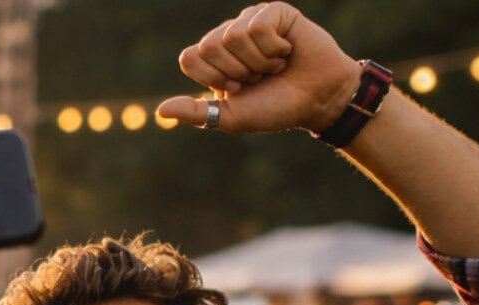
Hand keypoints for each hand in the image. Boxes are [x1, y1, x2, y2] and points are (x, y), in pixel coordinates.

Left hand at [156, 2, 361, 133]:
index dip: (213, 77)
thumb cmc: (276, 107)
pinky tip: (287, 51)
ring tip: (275, 66)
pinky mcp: (274, 12)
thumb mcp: (232, 117)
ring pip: (234, 36)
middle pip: (209, 46)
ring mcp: (250, 21)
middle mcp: (228, 36)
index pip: (189, 57)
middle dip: (237, 70)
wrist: (318, 100)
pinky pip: (258, 26)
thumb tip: (160, 111)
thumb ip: (197, 112)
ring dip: (259, 61)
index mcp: (213, 60)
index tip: (237, 89)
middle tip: (259, 77)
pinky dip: (274, 48)